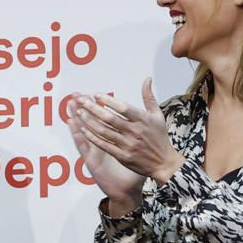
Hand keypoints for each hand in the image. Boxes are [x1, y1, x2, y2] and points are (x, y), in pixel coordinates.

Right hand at [64, 93, 147, 213]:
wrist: (128, 192)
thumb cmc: (134, 173)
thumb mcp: (140, 152)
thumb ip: (142, 137)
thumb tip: (148, 124)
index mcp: (113, 141)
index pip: (104, 121)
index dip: (98, 107)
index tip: (94, 94)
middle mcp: (101, 146)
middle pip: (91, 123)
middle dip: (84, 108)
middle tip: (77, 94)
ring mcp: (95, 153)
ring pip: (84, 132)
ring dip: (77, 118)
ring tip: (70, 105)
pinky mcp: (91, 162)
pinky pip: (83, 147)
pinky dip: (78, 135)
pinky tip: (73, 125)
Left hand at [69, 79, 183, 188]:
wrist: (163, 163)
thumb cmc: (159, 137)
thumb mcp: (157, 115)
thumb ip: (149, 97)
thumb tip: (147, 79)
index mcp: (143, 120)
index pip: (123, 107)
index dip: (108, 100)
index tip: (96, 95)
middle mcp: (135, 132)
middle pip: (110, 119)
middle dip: (93, 108)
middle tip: (81, 101)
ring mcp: (128, 145)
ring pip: (104, 132)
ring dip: (90, 122)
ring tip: (79, 112)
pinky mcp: (123, 156)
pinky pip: (104, 145)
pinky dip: (93, 137)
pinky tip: (83, 130)